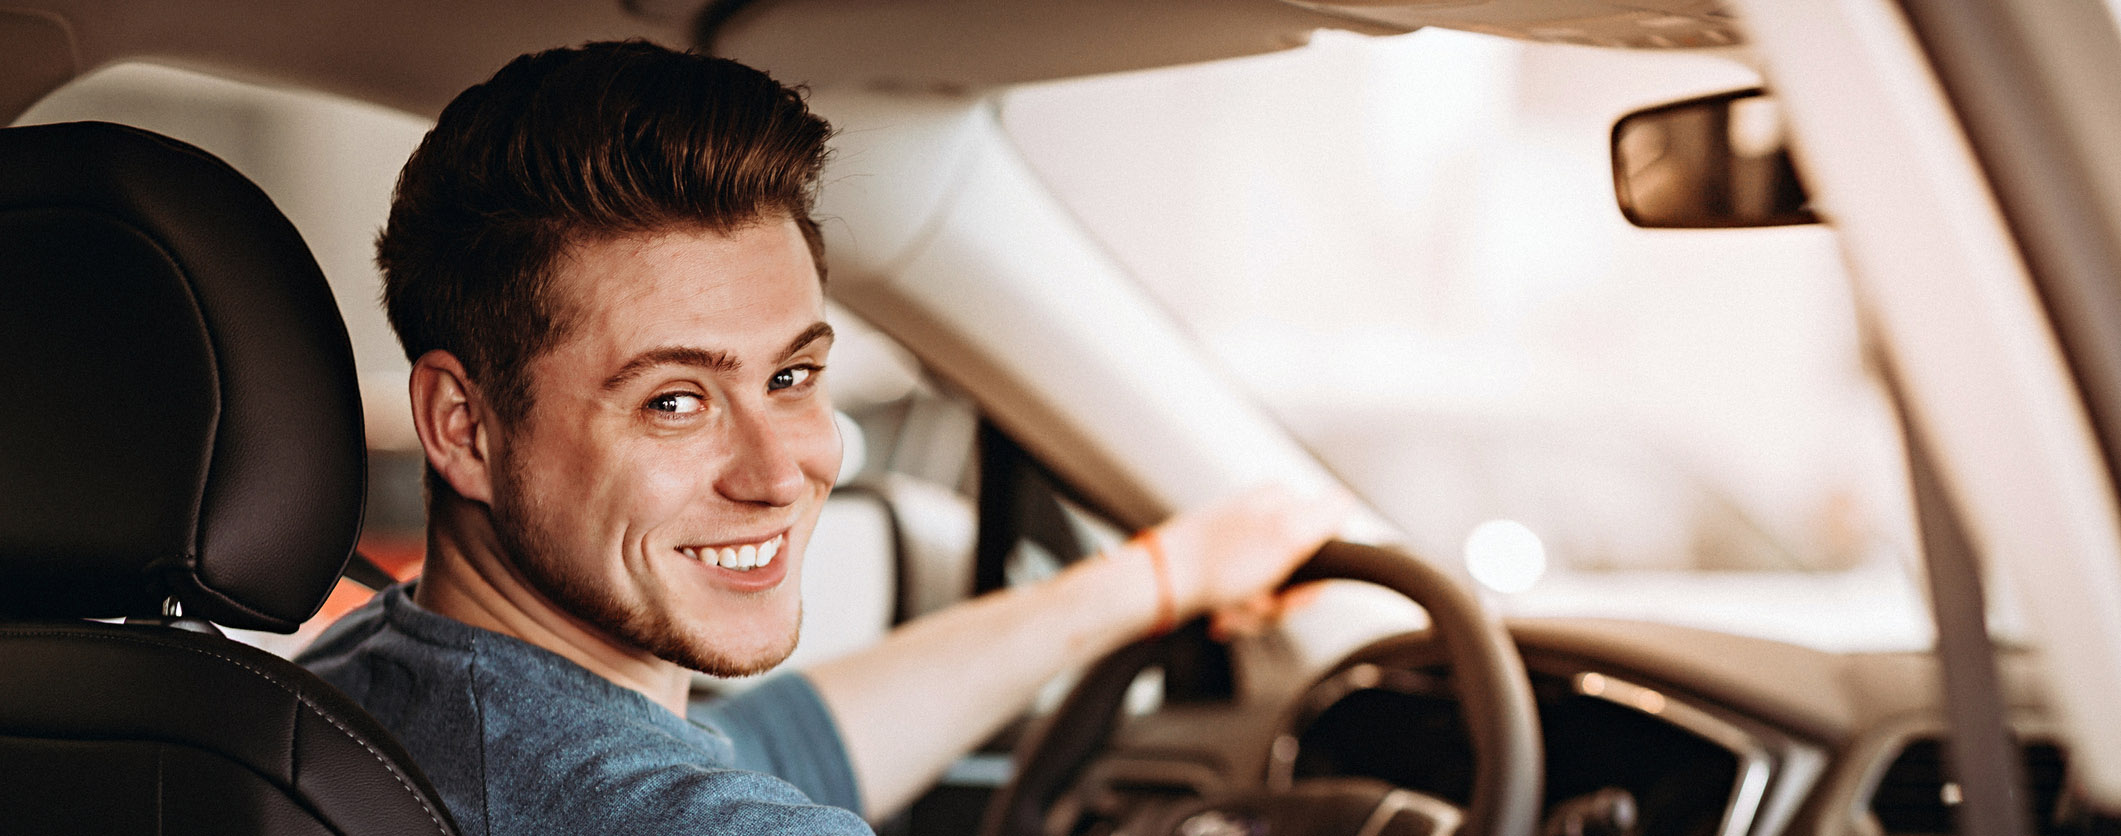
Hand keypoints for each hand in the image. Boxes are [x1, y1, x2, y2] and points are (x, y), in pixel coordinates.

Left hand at [1146, 483, 1354, 631]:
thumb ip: (1327, 514)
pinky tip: (1222, 612)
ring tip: (1233, 607)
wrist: (1162, 584)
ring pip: (1274, 595)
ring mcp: (1244, 547)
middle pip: (1300, 577)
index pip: (1328, 547)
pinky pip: (1248, 603)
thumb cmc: (1216, 563)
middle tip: (1259, 599)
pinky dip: (1237, 613)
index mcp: (1282, 502)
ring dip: (1255, 612)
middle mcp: (1264, 520)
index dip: (1315, 577)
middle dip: (1280, 600)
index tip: (1295, 587)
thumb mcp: (1287, 533)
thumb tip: (1348, 502)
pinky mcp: (1225, 571)